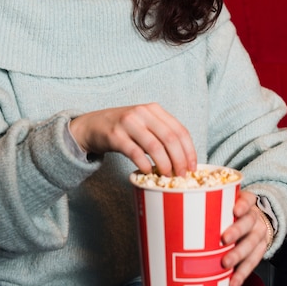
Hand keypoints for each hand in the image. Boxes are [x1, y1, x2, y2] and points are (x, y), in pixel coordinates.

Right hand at [69, 102, 196, 175]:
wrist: (93, 125)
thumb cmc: (124, 128)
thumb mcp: (145, 123)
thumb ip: (162, 134)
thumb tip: (184, 160)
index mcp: (154, 109)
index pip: (179, 130)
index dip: (189, 151)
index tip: (193, 167)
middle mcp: (142, 112)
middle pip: (170, 138)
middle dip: (180, 160)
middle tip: (182, 175)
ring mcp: (128, 122)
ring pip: (154, 146)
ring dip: (164, 164)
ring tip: (166, 175)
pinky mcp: (115, 135)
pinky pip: (135, 152)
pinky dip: (144, 164)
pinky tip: (147, 171)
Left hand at [221, 191, 270, 285]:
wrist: (257, 221)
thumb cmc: (233, 210)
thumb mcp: (228, 201)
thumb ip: (214, 204)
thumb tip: (187, 206)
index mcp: (247, 202)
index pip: (247, 200)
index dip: (242, 205)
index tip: (235, 210)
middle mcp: (255, 217)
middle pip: (248, 223)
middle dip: (236, 231)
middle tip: (224, 239)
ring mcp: (259, 234)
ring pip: (251, 244)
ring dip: (238, 255)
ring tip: (226, 263)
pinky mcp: (260, 250)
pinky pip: (253, 262)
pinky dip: (242, 273)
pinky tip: (234, 280)